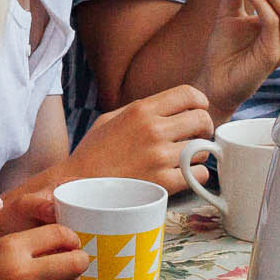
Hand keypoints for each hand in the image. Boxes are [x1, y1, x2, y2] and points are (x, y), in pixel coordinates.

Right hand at [68, 85, 214, 193]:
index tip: (199, 110)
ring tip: (186, 157)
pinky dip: (197, 175)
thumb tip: (169, 107)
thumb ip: (140, 110)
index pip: (187, 94)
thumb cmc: (92, 153)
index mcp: (140, 110)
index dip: (199, 101)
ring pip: (202, 148)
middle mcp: (153, 130)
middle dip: (204, 127)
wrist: (75, 185)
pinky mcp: (163, 183)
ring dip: (199, 153)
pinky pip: (199, 174)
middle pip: (202, 119)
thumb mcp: (110, 118)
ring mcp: (159, 157)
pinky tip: (185, 175)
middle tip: (197, 135)